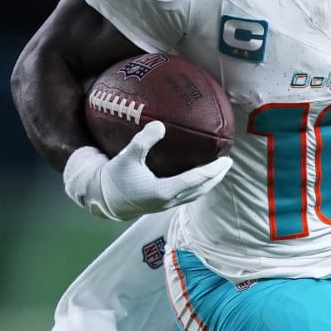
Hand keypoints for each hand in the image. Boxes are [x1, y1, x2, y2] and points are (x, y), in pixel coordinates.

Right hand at [63, 122, 231, 221]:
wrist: (102, 199)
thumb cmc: (114, 177)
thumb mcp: (127, 156)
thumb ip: (144, 140)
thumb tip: (160, 125)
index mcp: (163, 191)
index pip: (195, 181)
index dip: (212, 171)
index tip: (227, 161)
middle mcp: (168, 201)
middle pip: (200, 190)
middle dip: (216, 178)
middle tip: (228, 163)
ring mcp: (165, 205)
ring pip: (194, 195)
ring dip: (208, 184)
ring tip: (218, 171)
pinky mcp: (161, 205)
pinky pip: (186, 196)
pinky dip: (197, 187)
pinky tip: (198, 178)